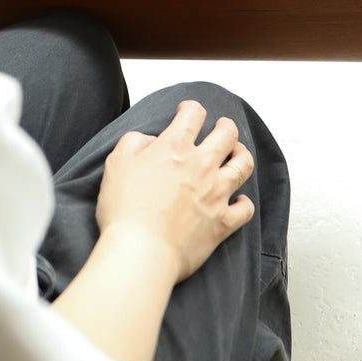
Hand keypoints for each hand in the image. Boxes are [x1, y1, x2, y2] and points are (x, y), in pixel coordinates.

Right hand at [96, 100, 254, 283]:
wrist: (140, 252)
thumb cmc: (124, 210)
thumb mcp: (116, 164)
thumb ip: (133, 142)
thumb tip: (149, 141)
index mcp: (175, 147)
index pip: (193, 114)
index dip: (190, 109)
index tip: (187, 112)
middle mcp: (201, 165)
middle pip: (227, 134)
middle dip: (226, 126)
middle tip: (222, 127)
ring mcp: (216, 194)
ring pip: (244, 165)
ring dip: (241, 155)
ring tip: (237, 154)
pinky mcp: (222, 223)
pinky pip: (246, 208)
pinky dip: (244, 202)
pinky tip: (238, 200)